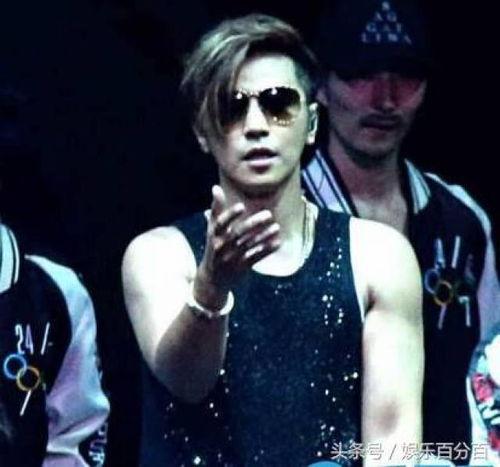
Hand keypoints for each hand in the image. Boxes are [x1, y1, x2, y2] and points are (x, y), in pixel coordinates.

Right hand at [194, 185, 279, 305]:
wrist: (212, 279)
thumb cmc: (214, 247)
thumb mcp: (212, 229)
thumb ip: (216, 209)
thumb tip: (216, 187)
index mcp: (213, 235)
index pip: (221, 224)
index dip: (230, 215)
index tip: (242, 206)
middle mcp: (221, 247)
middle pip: (238, 234)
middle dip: (253, 224)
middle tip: (269, 214)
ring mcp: (231, 258)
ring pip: (249, 246)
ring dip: (264, 236)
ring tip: (277, 227)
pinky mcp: (241, 268)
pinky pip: (255, 258)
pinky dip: (266, 250)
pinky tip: (278, 242)